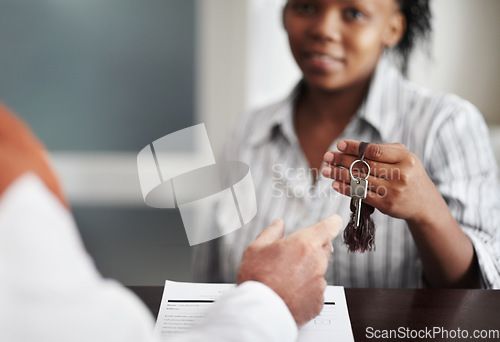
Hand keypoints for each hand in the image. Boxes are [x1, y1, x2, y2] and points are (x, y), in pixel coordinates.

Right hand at [237, 215, 341, 326]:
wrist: (260, 312)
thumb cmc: (257, 280)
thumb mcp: (256, 248)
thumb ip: (271, 233)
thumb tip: (278, 225)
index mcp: (304, 244)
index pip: (331, 226)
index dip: (331, 222)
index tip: (331, 222)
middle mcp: (317, 262)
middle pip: (324, 248)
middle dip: (312, 248)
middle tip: (292, 256)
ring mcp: (320, 283)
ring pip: (319, 270)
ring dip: (308, 271)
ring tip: (285, 278)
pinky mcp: (318, 301)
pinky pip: (316, 291)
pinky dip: (306, 290)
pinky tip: (289, 291)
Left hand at [321, 140, 446, 223]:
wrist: (424, 204)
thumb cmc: (409, 175)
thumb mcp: (404, 158)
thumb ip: (383, 150)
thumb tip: (354, 148)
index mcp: (406, 158)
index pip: (374, 151)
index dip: (354, 147)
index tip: (339, 145)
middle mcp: (401, 174)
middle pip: (365, 165)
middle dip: (342, 160)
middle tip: (327, 156)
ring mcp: (394, 191)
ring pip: (361, 180)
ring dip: (339, 174)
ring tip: (326, 169)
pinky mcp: (387, 205)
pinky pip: (362, 195)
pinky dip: (346, 189)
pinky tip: (335, 184)